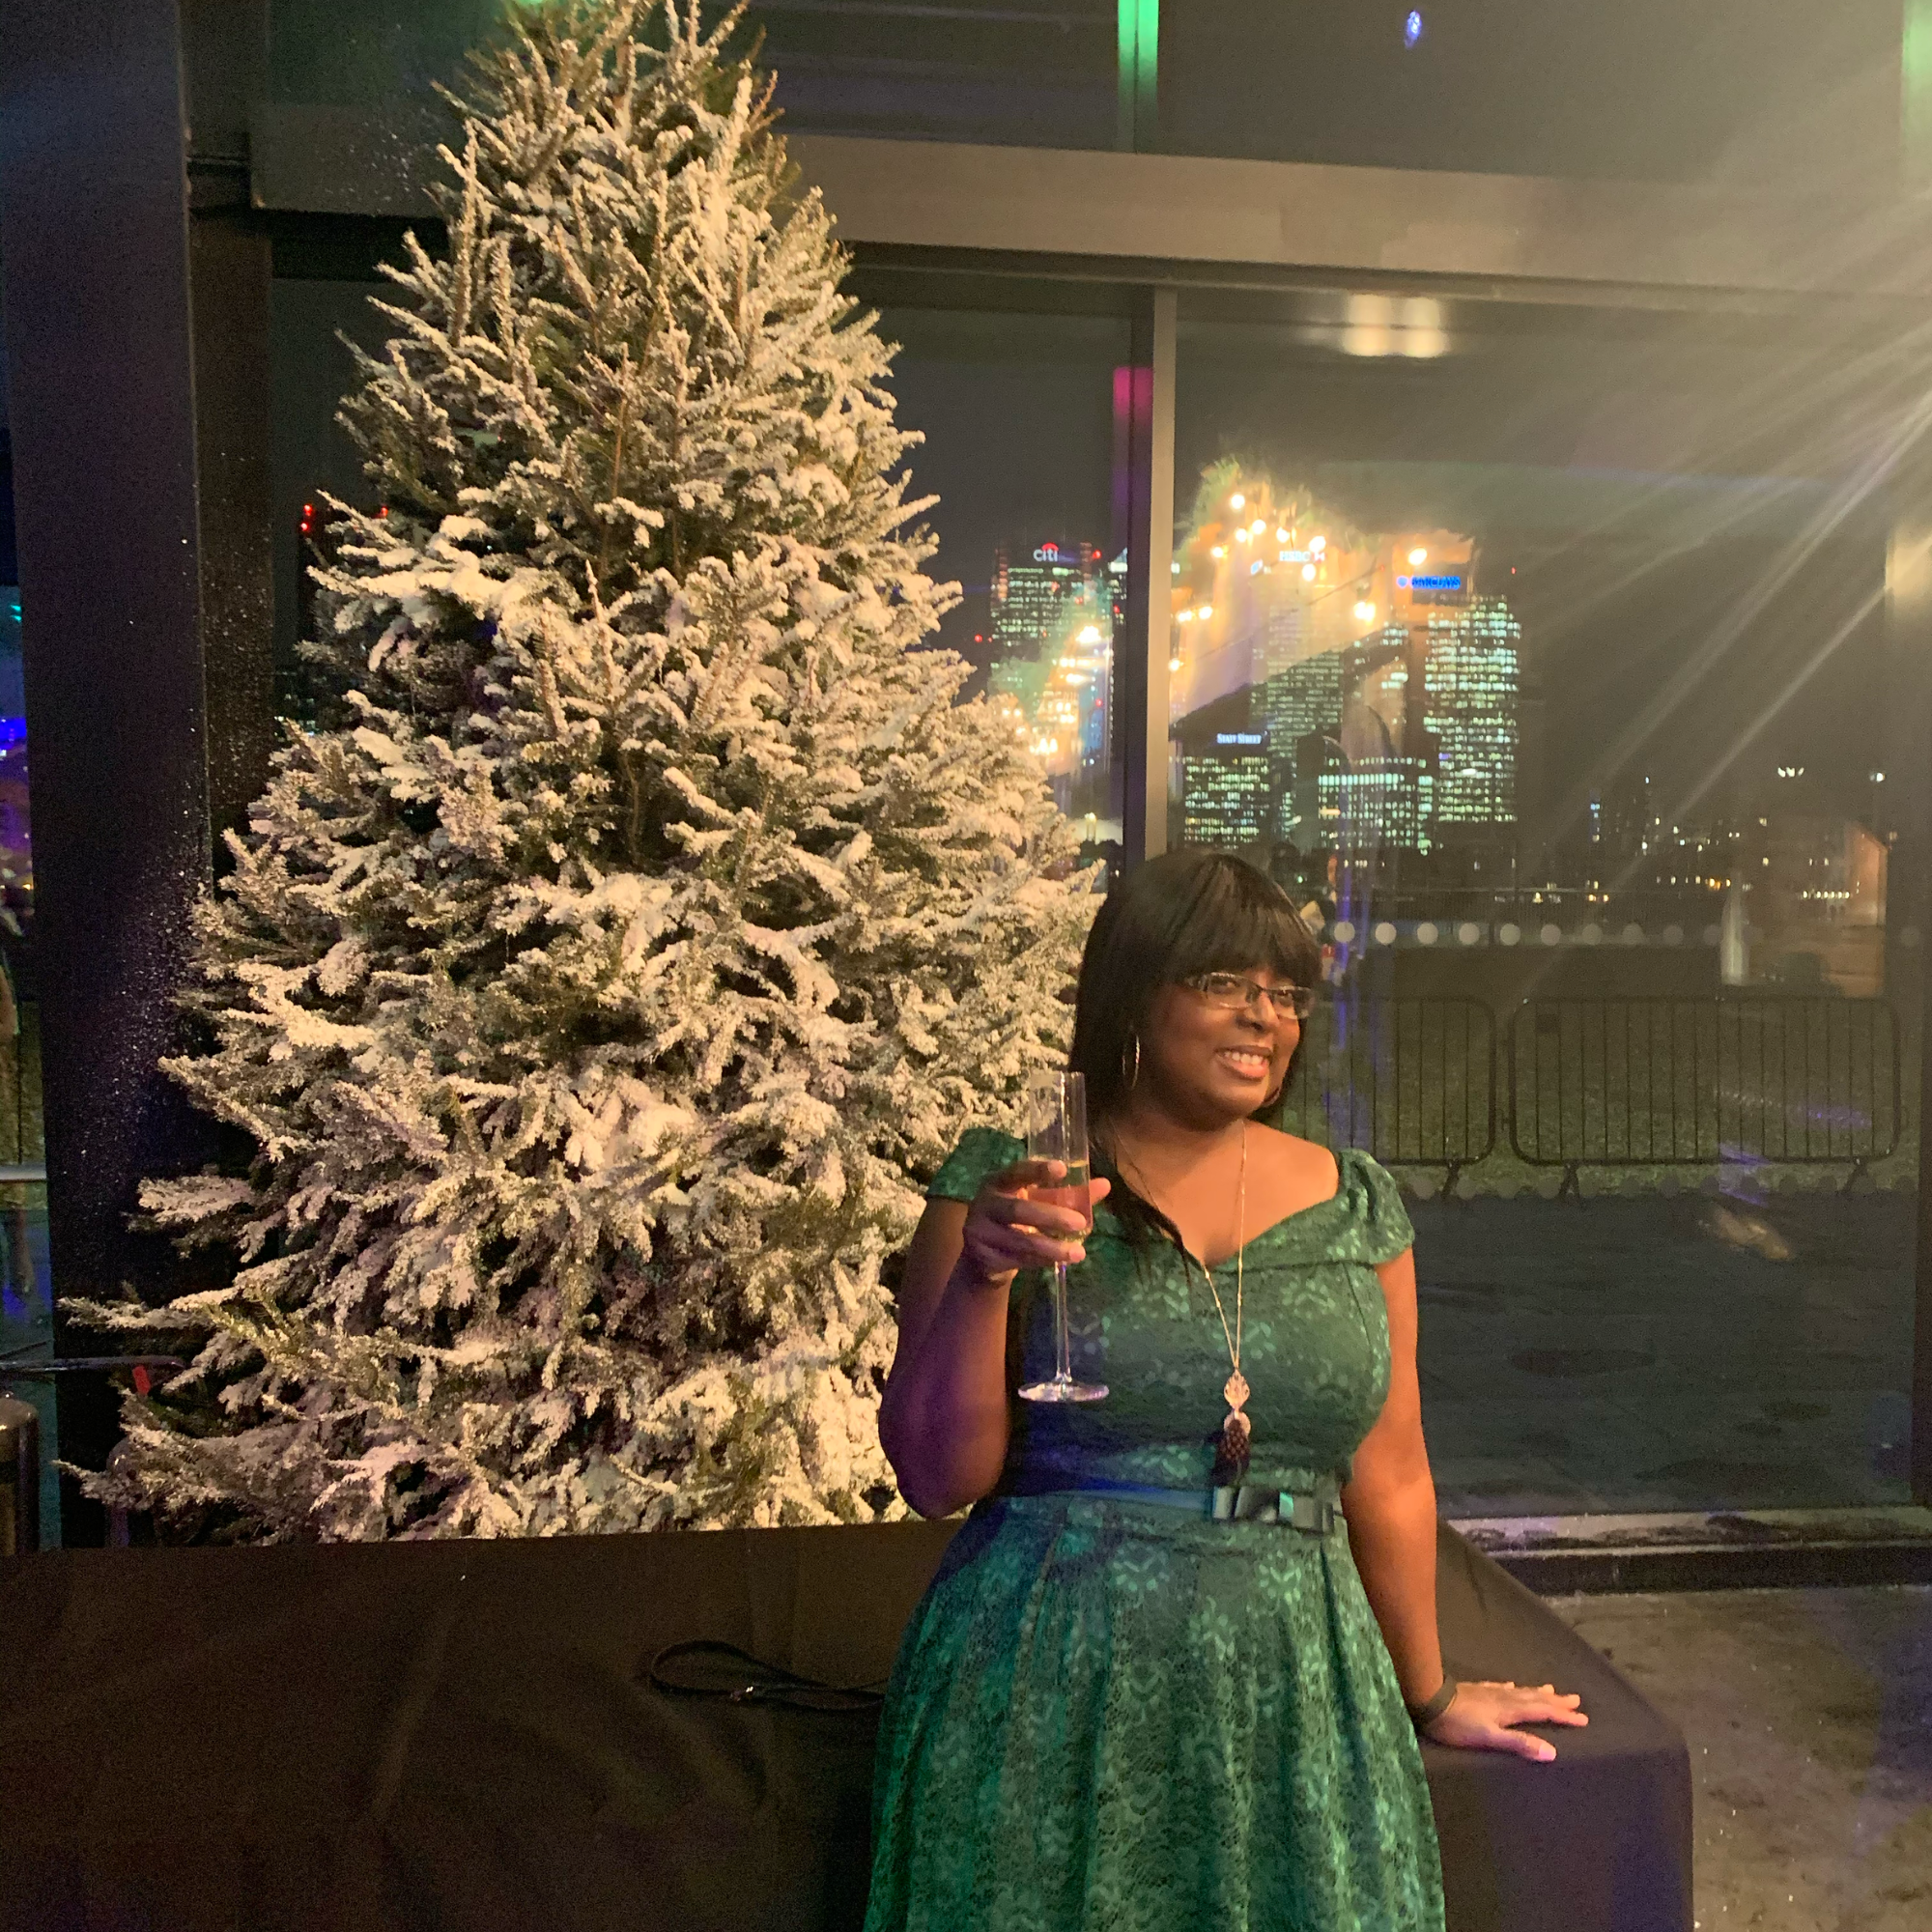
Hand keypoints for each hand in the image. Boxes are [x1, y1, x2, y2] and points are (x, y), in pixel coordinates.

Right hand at [959, 1160, 1111, 1287]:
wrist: (983, 1255)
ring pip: (1021, 1241)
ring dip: (1052, 1248)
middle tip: (1080, 1223)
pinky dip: (1042, 1260)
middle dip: (1051, 1216)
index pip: (1016, 1171)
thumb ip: (1068, 1194)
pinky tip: (1060, 1260)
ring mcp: (981, 1232)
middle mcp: (985, 1204)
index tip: (1063, 1170)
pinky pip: (1019, 1259)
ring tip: (1079, 1252)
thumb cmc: (1017, 1218)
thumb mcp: (1037, 1201)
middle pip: (1018, 1210)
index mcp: (998, 1182)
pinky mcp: (984, 1257)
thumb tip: (1105, 1185)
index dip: (1037, 1170)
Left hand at [1420, 1680, 1586, 1761]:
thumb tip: (1552, 1752)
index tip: (1583, 1718)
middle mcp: (1504, 1698)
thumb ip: (1519, 1744)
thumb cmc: (1458, 1724)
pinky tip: (1512, 1685)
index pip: (1542, 1712)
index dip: (1563, 1716)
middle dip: (1556, 1701)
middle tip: (1576, 1699)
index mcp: (1510, 1710)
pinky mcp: (1478, 1690)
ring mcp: (1490, 1692)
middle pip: (1535, 1698)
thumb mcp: (1489, 1738)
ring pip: (1521, 1691)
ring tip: (1552, 1689)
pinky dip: (1513, 1687)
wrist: (1428, 1699)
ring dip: (1539, 1692)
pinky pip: (1502, 1687)